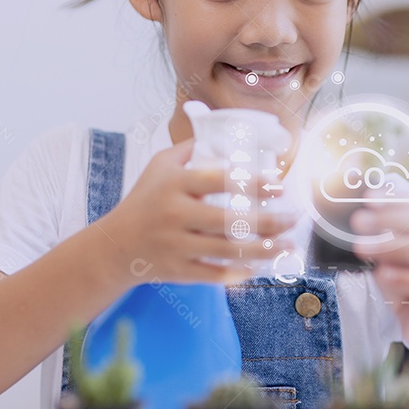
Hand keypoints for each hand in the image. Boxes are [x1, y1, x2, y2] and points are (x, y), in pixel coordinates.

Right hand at [96, 140, 296, 285]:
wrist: (114, 246)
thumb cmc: (144, 200)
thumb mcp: (160, 166)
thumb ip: (191, 148)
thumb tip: (225, 133)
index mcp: (175, 184)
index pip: (219, 180)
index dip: (253, 182)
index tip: (279, 185)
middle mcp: (175, 214)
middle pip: (231, 220)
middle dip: (270, 221)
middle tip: (294, 218)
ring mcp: (176, 245)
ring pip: (228, 251)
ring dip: (265, 250)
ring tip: (287, 244)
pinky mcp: (177, 270)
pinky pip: (215, 274)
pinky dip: (239, 273)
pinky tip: (258, 266)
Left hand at [350, 177, 408, 349]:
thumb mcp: (399, 260)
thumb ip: (386, 239)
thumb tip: (359, 215)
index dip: (397, 197)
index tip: (369, 195)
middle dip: (390, 216)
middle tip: (358, 219)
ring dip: (389, 245)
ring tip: (359, 247)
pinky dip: (402, 277)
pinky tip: (381, 274)